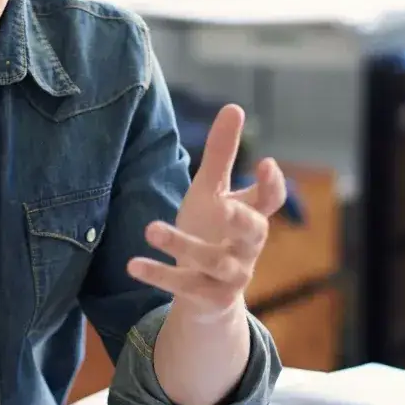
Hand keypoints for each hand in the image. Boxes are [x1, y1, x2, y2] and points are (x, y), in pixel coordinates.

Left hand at [126, 105, 286, 321]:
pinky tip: (133, 265)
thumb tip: (234, 107)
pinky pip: (184, 287)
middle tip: (221, 206)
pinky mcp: (208, 297)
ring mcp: (230, 275)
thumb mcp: (212, 192)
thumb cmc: (213, 230)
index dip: (272, 185)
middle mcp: (247, 247)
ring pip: (212, 261)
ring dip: (181, 245)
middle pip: (253, 233)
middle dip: (239, 219)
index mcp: (252, 217)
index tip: (267, 164)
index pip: (271, 200)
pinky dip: (159, 275)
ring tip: (150, 228)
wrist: (206, 293)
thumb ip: (222, 154)